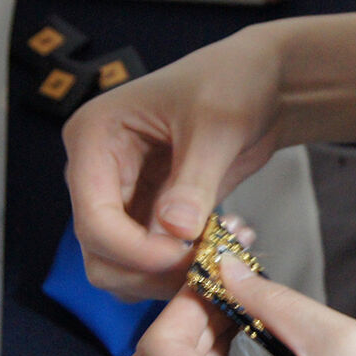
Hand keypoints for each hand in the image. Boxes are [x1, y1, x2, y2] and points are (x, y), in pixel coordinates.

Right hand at [62, 30, 282, 299]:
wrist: (262, 82)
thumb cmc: (232, 82)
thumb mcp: (216, 125)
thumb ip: (194, 180)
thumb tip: (174, 230)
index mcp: (94, 137)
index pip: (94, 217)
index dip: (135, 249)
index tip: (187, 254)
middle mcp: (96, 171)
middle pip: (100, 252)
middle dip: (150, 269)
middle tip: (207, 259)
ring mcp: (122, 195)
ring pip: (123, 266)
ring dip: (169, 274)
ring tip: (224, 248)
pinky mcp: (150, 213)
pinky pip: (153, 260)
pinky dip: (185, 265)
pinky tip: (226, 243)